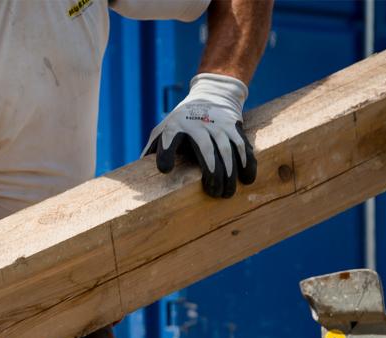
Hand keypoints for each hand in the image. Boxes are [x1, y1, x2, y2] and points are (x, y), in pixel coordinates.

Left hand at [143, 73, 256, 197]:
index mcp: (176, 126)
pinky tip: (247, 179)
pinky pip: (242, 145)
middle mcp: (198, 124)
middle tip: (213, 194)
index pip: (168, 138)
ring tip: (227, 193)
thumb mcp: (163, 130)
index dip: (165, 152)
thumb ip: (153, 150)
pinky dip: (246, 162)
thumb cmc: (181, 122)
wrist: (211, 95)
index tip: (164, 169)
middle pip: (205, 149)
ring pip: (226, 149)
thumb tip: (138, 175)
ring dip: (229, 172)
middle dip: (211, 172)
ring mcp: (218, 124)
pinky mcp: (234, 127)